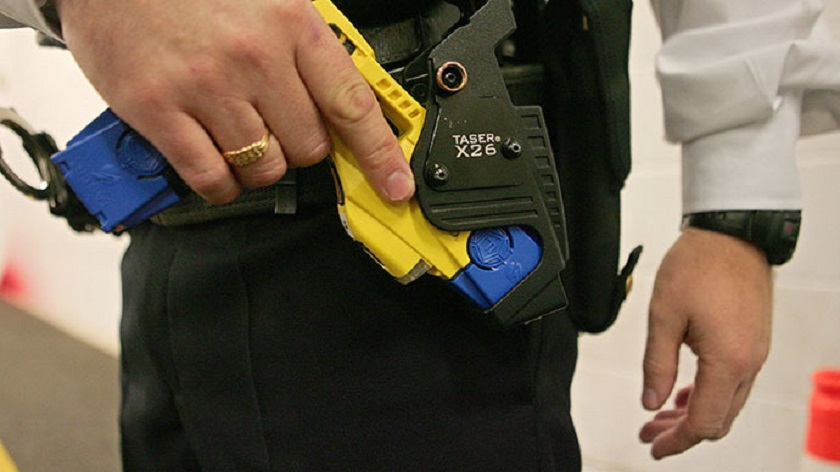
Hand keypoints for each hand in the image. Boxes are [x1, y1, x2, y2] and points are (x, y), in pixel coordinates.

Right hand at [54, 0, 413, 203]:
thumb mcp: (269, 3)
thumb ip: (308, 54)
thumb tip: (344, 109)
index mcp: (291, 25)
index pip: (353, 105)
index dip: (380, 156)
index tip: (395, 186)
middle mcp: (254, 58)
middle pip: (309, 147)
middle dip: (300, 145)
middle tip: (275, 123)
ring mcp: (206, 87)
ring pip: (265, 168)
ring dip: (259, 163)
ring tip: (237, 131)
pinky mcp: (159, 111)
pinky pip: (211, 178)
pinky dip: (220, 183)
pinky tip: (214, 160)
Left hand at [639, 228, 772, 458]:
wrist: (732, 233)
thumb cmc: (698, 266)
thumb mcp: (663, 316)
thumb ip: (657, 364)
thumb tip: (651, 402)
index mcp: (728, 360)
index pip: (703, 421)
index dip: (676, 440)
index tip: (653, 446)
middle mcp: (749, 362)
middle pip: (718, 419)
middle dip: (682, 432)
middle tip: (649, 434)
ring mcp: (756, 353)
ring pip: (726, 403)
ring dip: (694, 413)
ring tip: (659, 416)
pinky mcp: (753, 342)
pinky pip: (733, 382)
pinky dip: (708, 394)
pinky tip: (683, 393)